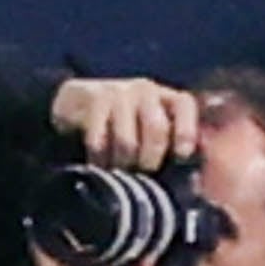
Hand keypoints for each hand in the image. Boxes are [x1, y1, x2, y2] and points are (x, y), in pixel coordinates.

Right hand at [50, 75, 199, 172]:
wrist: (72, 103)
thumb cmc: (120, 124)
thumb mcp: (148, 128)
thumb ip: (169, 144)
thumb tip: (192, 175)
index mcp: (164, 96)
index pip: (184, 104)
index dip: (186, 131)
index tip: (180, 155)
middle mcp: (144, 90)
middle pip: (156, 129)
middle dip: (150, 158)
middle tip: (142, 172)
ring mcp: (117, 92)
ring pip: (127, 140)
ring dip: (122, 162)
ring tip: (118, 170)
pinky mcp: (92, 100)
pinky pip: (99, 140)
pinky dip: (99, 158)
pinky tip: (97, 163)